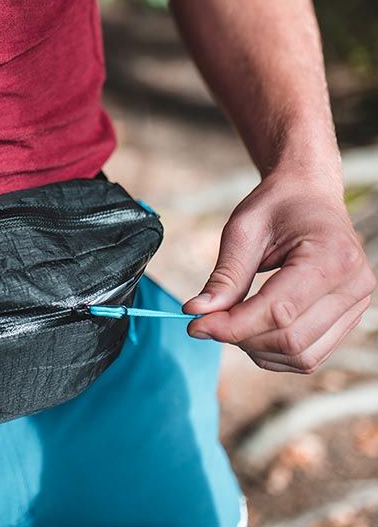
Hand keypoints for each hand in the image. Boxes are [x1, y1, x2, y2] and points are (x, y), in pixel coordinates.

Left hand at [183, 169, 375, 372]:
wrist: (310, 195)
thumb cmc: (278, 206)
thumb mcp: (243, 231)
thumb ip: (225, 276)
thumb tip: (197, 312)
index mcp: (332, 256)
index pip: (280, 311)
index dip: (233, 326)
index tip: (195, 324)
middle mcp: (354, 285)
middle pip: (291, 339)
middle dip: (241, 337)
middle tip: (207, 321)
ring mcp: (357, 305)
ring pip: (302, 356)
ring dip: (257, 349)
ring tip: (231, 322)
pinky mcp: (349, 319)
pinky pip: (310, 355)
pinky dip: (274, 352)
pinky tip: (252, 330)